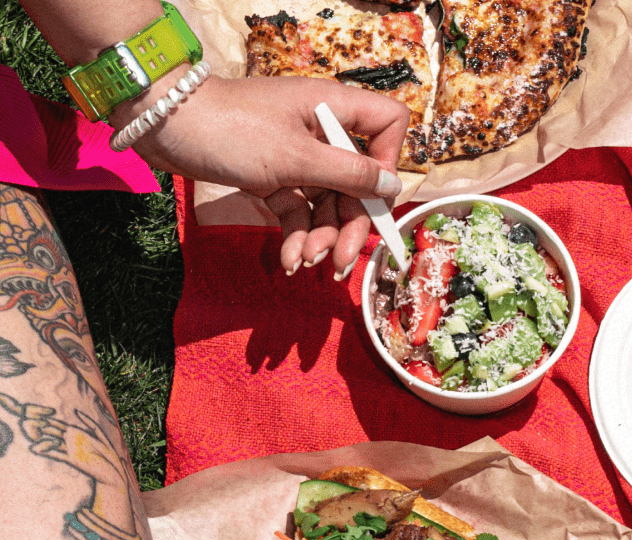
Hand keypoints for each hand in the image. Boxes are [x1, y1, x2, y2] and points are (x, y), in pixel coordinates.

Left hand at [121, 75, 408, 274]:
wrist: (165, 126)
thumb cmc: (234, 130)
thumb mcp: (297, 158)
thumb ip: (349, 175)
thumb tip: (393, 189)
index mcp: (333, 109)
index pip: (387, 124)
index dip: (387, 161)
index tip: (373, 193)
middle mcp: (320, 132)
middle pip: (357, 183)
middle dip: (350, 225)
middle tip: (342, 262)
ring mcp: (297, 157)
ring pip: (328, 204)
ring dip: (321, 238)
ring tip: (306, 263)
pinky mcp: (274, 178)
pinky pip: (299, 212)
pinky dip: (296, 237)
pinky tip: (290, 263)